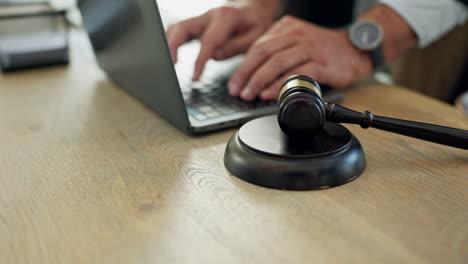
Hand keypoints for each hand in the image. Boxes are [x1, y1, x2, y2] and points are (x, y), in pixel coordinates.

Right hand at [165, 1, 277, 80]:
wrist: (254, 9)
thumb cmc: (256, 23)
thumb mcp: (257, 36)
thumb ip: (236, 46)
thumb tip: (215, 56)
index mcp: (226, 17)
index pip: (208, 41)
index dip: (199, 61)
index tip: (195, 78)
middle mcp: (210, 14)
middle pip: (183, 27)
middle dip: (173, 46)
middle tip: (171, 66)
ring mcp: (201, 18)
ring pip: (177, 27)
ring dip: (169, 43)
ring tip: (169, 63)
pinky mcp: (197, 24)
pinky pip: (179, 30)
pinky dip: (172, 41)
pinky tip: (171, 55)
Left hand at [228, 15, 372, 100]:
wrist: (356, 50)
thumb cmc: (323, 51)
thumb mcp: (297, 44)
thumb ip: (277, 53)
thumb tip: (252, 76)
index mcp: (287, 28)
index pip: (258, 46)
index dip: (243, 67)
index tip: (234, 84)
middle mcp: (297, 34)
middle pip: (263, 53)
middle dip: (246, 74)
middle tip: (237, 91)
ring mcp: (310, 47)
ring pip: (277, 62)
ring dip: (259, 81)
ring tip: (249, 95)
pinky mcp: (322, 63)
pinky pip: (296, 74)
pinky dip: (280, 85)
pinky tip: (270, 94)